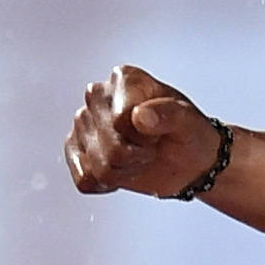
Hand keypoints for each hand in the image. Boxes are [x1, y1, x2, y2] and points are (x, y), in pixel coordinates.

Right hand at [63, 66, 222, 199]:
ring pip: (97, 167)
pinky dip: (106, 184)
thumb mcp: (189, 122)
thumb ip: (169, 114)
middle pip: (110, 146)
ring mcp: (82, 122)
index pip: (121, 119)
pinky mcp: (74, 148)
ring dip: (124, 172)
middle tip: (150, 147)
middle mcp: (97, 95)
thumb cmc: (187, 134)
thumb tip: (139, 116)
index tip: (159, 132)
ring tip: (137, 158)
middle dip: (136, 157)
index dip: (145, 136)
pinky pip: (84, 180)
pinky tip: (120, 172)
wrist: (186, 160)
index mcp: (124, 79)